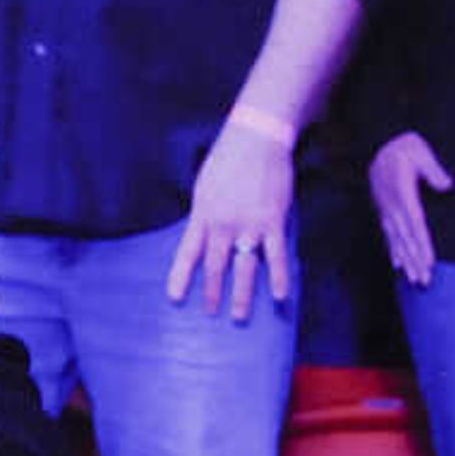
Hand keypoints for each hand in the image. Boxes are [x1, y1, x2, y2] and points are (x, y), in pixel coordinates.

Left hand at [165, 118, 295, 322]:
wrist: (256, 138)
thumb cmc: (228, 158)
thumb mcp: (205, 185)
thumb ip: (204, 213)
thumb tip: (202, 236)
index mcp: (203, 214)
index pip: (188, 252)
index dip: (181, 276)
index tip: (175, 298)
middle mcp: (223, 224)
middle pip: (216, 266)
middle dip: (213, 293)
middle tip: (211, 314)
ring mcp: (248, 225)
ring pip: (244, 267)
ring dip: (241, 295)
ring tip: (238, 317)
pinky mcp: (272, 221)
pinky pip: (275, 255)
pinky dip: (278, 277)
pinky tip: (279, 297)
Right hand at [366, 130, 453, 286]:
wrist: (378, 142)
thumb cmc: (404, 147)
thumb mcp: (419, 150)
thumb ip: (432, 169)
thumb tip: (446, 186)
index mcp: (402, 193)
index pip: (415, 223)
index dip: (422, 244)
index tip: (430, 262)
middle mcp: (392, 205)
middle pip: (406, 238)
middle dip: (415, 261)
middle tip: (424, 282)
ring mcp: (386, 209)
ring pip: (397, 240)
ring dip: (406, 261)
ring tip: (414, 280)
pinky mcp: (384, 210)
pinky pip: (388, 235)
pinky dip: (393, 251)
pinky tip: (397, 265)